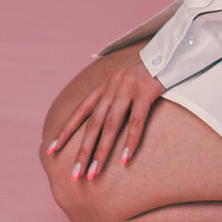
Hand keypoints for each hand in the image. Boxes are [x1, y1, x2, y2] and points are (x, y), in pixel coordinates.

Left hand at [45, 45, 167, 180]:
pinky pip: (137, 121)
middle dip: (82, 151)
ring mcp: (128, 88)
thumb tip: (106, 115)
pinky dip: (130, 142)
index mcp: (105, 84)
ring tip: (93, 173)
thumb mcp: (126, 78)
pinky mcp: (146, 91)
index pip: (80, 111)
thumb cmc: (151, 67)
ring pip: (110, 125)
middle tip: (73, 175)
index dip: (65, 131)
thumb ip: (115, 93)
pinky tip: (124, 160)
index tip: (50, 150)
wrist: (171, 47)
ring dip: (101, 152)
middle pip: (93, 124)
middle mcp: (112, 86)